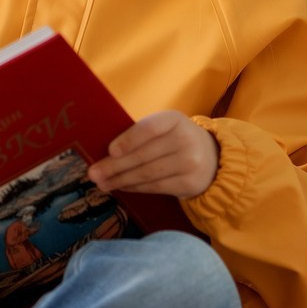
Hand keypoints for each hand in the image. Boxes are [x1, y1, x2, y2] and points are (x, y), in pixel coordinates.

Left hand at [87, 111, 218, 198]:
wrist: (213, 158)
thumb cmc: (175, 140)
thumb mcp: (164, 128)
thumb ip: (140, 135)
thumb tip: (106, 153)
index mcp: (174, 120)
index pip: (149, 129)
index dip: (129, 140)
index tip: (110, 151)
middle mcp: (186, 140)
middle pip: (144, 155)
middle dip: (114, 166)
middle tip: (93, 174)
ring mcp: (190, 163)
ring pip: (147, 174)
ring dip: (121, 180)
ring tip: (102, 184)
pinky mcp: (190, 183)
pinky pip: (156, 187)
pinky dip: (135, 188)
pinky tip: (122, 187)